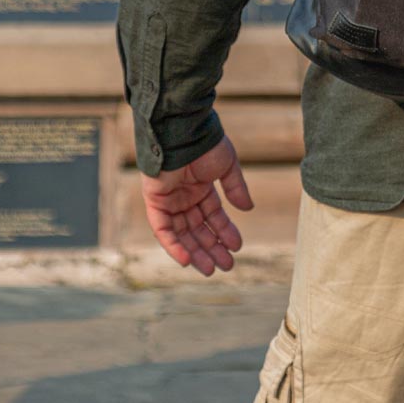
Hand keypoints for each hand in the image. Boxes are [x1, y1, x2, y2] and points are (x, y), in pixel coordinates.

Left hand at [139, 134, 253, 275]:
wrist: (184, 133)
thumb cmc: (207, 145)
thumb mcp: (228, 167)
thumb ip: (236, 188)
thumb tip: (248, 209)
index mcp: (201, 188)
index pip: (213, 216)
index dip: (225, 232)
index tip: (237, 247)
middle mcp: (184, 197)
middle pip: (197, 229)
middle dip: (212, 248)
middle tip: (226, 266)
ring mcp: (169, 201)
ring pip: (182, 234)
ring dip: (195, 252)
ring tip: (210, 269)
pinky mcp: (155, 203)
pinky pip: (163, 230)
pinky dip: (174, 245)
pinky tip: (188, 259)